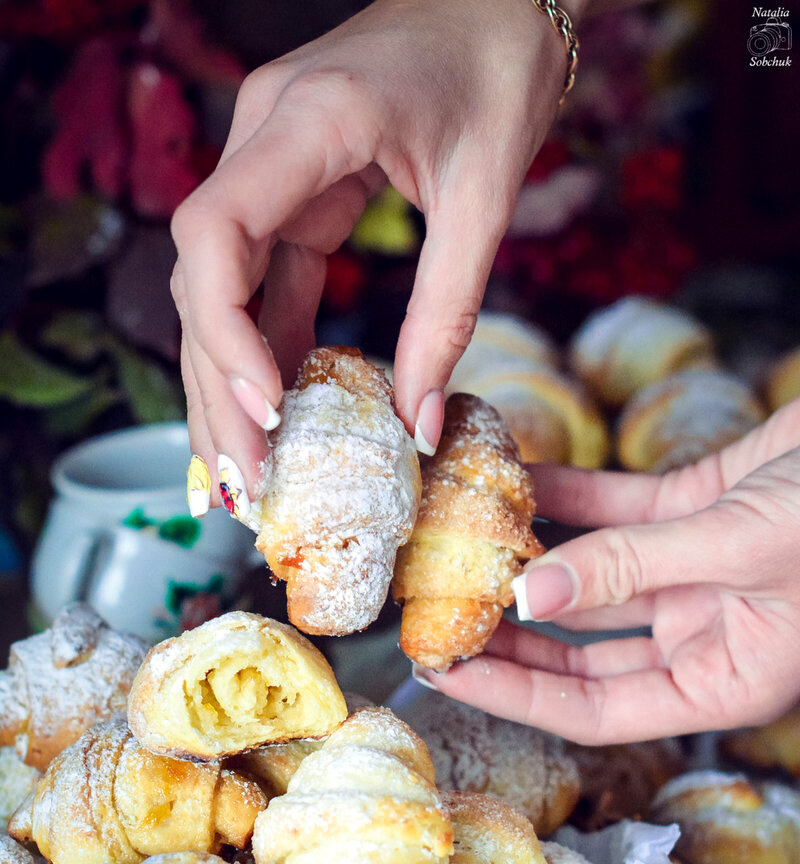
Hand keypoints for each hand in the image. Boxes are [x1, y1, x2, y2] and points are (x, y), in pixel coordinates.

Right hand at [170, 0, 579, 504]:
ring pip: (220, 289)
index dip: (223, 332)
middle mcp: (263, 139)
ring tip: (245, 471)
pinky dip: (266, 349)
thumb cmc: (496, 68)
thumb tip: (415, 426)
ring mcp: (268, 165)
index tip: (267, 409)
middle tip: (245, 481)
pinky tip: (276, 414)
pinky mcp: (290, 191)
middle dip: (218, 387)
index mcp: (308, 121)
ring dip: (229, 381)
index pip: (214, 234)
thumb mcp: (486, 196)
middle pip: (204, 279)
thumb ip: (446, 315)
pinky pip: (261, 280)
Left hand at [415, 400, 799, 742]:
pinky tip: (514, 480)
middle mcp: (703, 635)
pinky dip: (568, 497)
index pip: (595, 708)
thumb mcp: (738, 547)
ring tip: (456, 549)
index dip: (516, 696)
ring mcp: (696, 576)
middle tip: (433, 616)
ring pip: (592, 579)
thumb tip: (530, 594)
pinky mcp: (696, 515)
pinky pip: (616, 512)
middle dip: (506, 636)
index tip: (446, 671)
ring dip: (528, 561)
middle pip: (579, 651)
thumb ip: (632, 567)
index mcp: (722, 680)